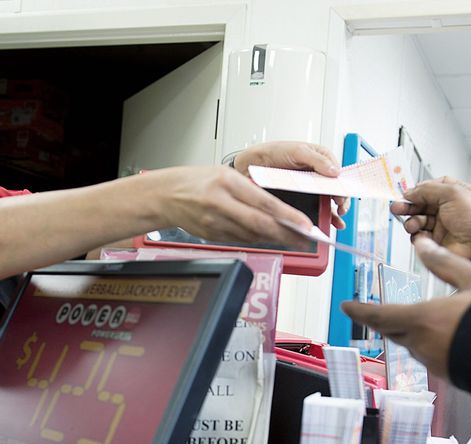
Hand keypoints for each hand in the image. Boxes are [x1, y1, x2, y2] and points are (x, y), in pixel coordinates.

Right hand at [152, 165, 314, 249]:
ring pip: (251, 235)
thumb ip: (250, 190)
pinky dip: (255, 239)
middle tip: (304, 239)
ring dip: (272, 238)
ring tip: (289, 238)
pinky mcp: (211, 235)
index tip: (304, 225)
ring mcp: (214, 222)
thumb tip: (277, 208)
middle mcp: (220, 203)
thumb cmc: (196, 182)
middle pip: (260, 224)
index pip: (265, 203)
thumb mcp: (225, 176)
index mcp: (227, 183)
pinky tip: (264, 237)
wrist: (166, 195)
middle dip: (286, 234)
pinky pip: (239, 240)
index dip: (288, 217)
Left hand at [234, 141, 349, 228]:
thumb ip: (317, 160)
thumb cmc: (274, 151)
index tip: (342, 196)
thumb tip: (335, 171)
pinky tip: (326, 223)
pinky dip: (322, 217)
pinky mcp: (301, 198)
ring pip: (327, 202)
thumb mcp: (297, 151)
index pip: (338, 174)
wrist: (252, 164)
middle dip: (341, 201)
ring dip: (334, 213)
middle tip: (341, 209)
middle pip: (335, 190)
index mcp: (321, 159)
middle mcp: (318, 174)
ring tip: (337, 221)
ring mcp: (310, 187)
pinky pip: (314, 208)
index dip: (343, 186)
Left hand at [341, 236, 470, 377]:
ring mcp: (434, 362)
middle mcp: (421, 344)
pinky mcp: (448, 375)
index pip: (379, 315)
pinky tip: (445, 338)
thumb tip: (423, 245)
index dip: (359, 311)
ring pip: (412, 345)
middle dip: (383, 320)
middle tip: (376, 313)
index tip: (346, 307)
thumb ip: (445, 263)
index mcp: (421, 319)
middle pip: (392, 331)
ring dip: (410, 332)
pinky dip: (430, 344)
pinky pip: (430, 357)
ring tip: (420, 320)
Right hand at [391, 177, 470, 259]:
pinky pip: (419, 236)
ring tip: (412, 224)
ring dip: (412, 221)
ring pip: (418, 220)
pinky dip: (417, 235)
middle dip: (408, 205)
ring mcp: (442, 226)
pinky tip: (421, 234)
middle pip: (421, 204)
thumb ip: (427, 189)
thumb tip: (410, 191)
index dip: (418, 190)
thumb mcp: (452, 192)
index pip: (431, 189)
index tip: (407, 193)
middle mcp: (448, 210)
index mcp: (455, 195)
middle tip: (398, 207)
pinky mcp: (437, 242)